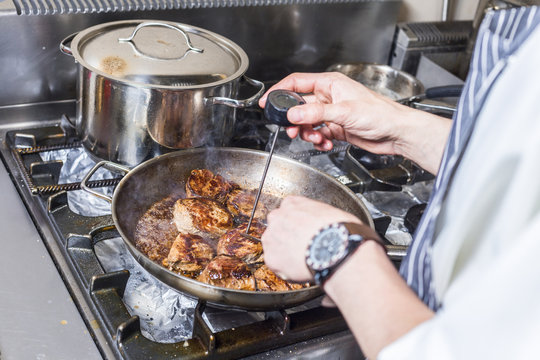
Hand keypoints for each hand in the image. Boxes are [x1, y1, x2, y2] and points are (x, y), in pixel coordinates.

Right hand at [259, 72, 405, 154]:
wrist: (396, 133)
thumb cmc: (380, 114)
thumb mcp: (344, 112)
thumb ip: (316, 113)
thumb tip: (293, 114)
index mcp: (330, 84)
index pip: (296, 83)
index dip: (279, 92)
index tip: (268, 103)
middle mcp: (329, 97)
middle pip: (299, 106)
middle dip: (295, 121)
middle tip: (293, 131)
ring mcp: (332, 113)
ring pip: (308, 123)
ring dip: (308, 133)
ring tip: (317, 138)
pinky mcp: (337, 128)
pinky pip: (318, 134)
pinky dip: (319, 141)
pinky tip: (327, 143)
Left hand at [261, 195, 362, 281]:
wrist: (337, 248)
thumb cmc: (340, 230)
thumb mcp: (332, 212)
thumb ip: (318, 215)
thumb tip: (327, 222)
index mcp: (292, 203)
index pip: (287, 209)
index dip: (296, 221)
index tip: (303, 229)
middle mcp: (278, 217)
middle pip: (277, 225)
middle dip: (286, 234)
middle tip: (302, 244)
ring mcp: (272, 237)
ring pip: (273, 245)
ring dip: (283, 251)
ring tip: (302, 259)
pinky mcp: (271, 258)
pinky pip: (275, 264)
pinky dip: (284, 268)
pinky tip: (299, 270)